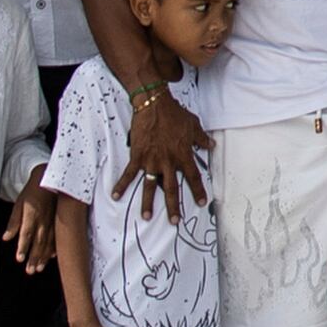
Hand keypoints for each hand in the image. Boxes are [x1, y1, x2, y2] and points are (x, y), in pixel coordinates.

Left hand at [4, 192, 52, 268]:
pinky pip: (58, 237)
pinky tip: (53, 256)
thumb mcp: (19, 204)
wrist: (51, 179)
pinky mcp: (59, 221)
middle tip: (30, 271)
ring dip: (44, 257)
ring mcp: (53, 222)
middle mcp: (43, 221)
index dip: (23, 247)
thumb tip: (6, 237)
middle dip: (34, 258)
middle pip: (38, 243)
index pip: (26, 235)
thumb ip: (13, 222)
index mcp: (31, 216)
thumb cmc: (32, 191)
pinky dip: (55, 247)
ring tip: (39, 268)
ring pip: (48, 243)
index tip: (20, 259)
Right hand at [119, 88, 213, 215]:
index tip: (202, 203)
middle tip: (175, 221)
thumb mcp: (193, 125)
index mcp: (183, 155)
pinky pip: (129, 173)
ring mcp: (152, 160)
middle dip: (173, 206)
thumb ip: (201, 139)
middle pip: (172, 188)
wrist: (154, 105)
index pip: (193, 177)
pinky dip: (121, 185)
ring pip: (150, 186)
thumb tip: (211, 146)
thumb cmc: (174, 113)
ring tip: (146, 217)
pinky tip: (115, 195)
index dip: (198, 190)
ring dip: (148, 203)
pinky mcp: (137, 156)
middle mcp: (168, 161)